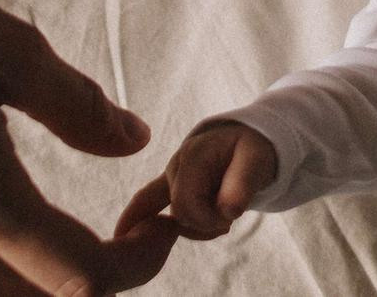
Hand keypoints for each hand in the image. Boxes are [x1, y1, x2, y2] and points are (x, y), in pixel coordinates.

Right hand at [117, 122, 277, 242]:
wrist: (248, 142)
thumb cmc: (252, 150)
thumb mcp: (256, 161)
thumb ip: (243, 185)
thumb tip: (229, 211)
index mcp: (193, 155)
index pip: (186, 204)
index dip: (207, 220)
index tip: (231, 219)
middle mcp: (174, 164)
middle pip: (177, 214)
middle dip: (204, 224)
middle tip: (228, 220)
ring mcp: (168, 174)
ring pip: (170, 219)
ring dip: (196, 226)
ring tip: (218, 217)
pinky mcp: (167, 184)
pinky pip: (145, 201)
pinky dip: (134, 217)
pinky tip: (120, 234)